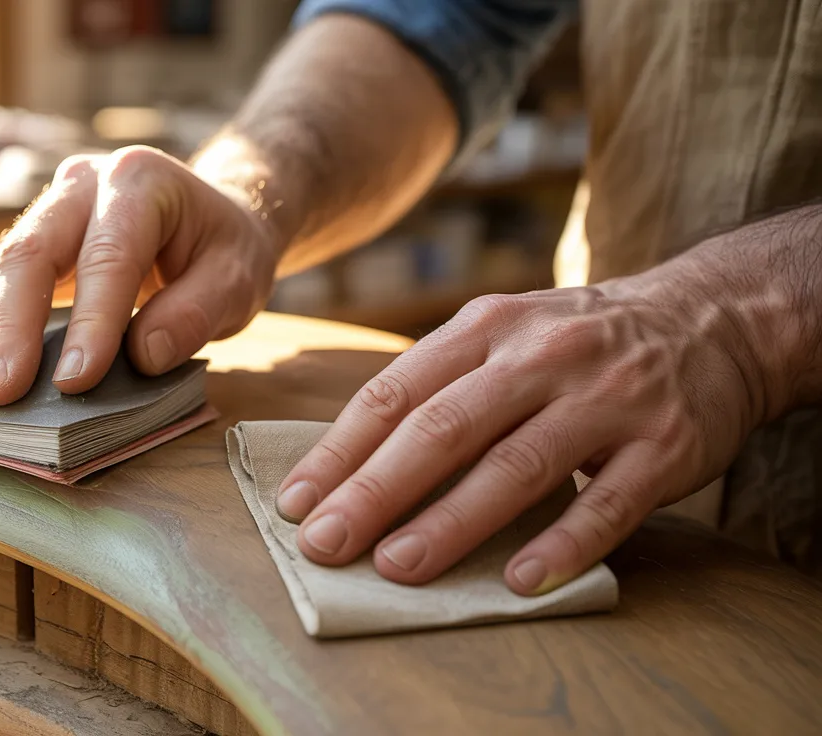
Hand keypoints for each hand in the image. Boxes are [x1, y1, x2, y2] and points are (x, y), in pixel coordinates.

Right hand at [0, 146, 280, 404]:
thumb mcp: (238, 279)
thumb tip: (142, 356)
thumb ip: (196, 314)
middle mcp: (84, 184)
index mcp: (140, 179)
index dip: (89, 321)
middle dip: (15, 327)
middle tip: (6, 392)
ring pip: (6, 265)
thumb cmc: (224, 249)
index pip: (108, 255)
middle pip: (34, 251)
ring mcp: (53, 207)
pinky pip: (2, 280)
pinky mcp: (37, 240)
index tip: (74, 380)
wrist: (212, 217)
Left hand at [276, 268, 770, 594]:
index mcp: (485, 328)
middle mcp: (541, 356)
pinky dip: (561, 544)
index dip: (341, 452)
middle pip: (443, 429)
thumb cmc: (574, 342)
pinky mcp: (663, 445)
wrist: (710, 320)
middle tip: (326, 544)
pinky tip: (519, 581)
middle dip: (375, 490)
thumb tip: (350, 464)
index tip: (295, 503)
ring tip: (398, 566)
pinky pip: (606, 503)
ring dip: (452, 522)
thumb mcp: (503, 334)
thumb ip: (437, 384)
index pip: (395, 392)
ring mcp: (606, 398)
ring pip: (516, 466)